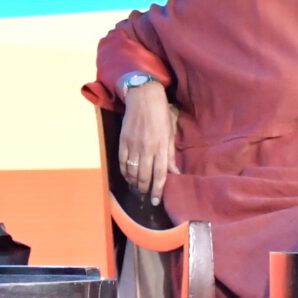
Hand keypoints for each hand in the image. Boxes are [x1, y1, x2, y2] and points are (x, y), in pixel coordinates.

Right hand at [118, 81, 175, 203]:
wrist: (143, 97)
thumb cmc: (161, 114)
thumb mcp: (170, 133)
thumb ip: (171, 154)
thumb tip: (175, 172)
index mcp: (161, 147)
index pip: (160, 174)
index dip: (157, 190)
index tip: (155, 200)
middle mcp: (147, 149)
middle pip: (145, 176)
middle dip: (145, 189)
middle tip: (145, 195)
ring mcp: (133, 146)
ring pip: (132, 171)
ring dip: (134, 182)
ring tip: (137, 187)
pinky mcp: (123, 141)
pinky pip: (122, 162)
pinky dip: (124, 172)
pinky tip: (127, 176)